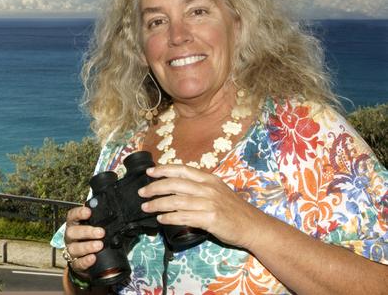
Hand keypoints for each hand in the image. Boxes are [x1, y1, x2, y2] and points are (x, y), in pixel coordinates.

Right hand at [63, 206, 104, 276]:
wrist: (88, 259)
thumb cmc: (93, 239)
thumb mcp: (95, 228)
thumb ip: (100, 222)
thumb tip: (112, 216)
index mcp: (74, 225)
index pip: (72, 216)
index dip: (79, 213)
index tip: (88, 212)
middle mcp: (70, 237)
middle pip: (72, 232)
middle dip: (86, 231)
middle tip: (101, 232)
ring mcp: (71, 251)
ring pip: (74, 248)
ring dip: (87, 246)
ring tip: (99, 245)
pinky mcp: (75, 264)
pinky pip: (78, 263)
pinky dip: (86, 261)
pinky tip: (93, 258)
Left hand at [138, 164, 266, 248]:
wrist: (253, 226)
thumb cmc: (234, 210)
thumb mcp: (218, 191)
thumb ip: (199, 188)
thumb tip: (174, 188)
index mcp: (209, 179)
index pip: (182, 169)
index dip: (163, 170)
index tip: (149, 172)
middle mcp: (208, 188)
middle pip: (175, 184)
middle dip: (155, 187)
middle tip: (142, 193)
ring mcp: (209, 203)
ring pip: (176, 201)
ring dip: (157, 204)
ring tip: (146, 207)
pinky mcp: (210, 218)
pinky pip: (184, 217)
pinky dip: (169, 217)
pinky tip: (161, 219)